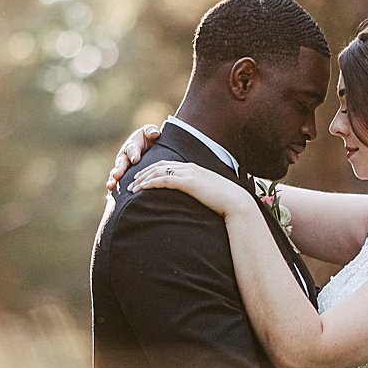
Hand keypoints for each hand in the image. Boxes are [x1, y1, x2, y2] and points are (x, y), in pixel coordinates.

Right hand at [105, 124, 159, 192]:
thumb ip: (151, 131)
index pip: (132, 150)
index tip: (136, 159)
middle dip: (118, 170)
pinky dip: (115, 188)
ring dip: (113, 180)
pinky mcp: (124, 176)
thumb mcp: (150, 132)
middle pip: (121, 164)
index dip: (134, 154)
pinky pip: (119, 182)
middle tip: (116, 175)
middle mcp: (125, 158)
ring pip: (117, 174)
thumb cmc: (149, 138)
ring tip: (110, 186)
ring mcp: (123, 168)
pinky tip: (110, 196)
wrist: (148, 146)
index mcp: (131, 146)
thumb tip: (154, 133)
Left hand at [133, 160, 254, 218]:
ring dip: (143, 179)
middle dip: (143, 172)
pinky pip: (164, 180)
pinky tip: (141, 189)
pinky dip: (150, 183)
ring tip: (132, 188)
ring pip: (158, 171)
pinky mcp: (188, 182)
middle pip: (160, 165)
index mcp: (194, 168)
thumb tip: (193, 199)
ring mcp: (189, 173)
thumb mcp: (209, 194)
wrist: (236, 202)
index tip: (142, 178)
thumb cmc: (225, 202)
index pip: (168, 165)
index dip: (152, 170)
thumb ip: (198, 192)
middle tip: (132, 182)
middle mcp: (189, 167)